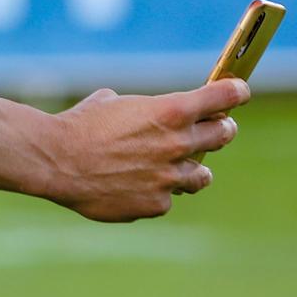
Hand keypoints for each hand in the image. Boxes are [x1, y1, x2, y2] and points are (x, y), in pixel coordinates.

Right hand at [0, 80, 248, 220]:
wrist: (56, 161)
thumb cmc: (79, 125)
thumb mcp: (110, 103)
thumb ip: (137, 111)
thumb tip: (134, 113)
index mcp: (171, 111)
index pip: (224, 98)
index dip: (236, 93)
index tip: (240, 91)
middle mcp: (178, 144)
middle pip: (223, 135)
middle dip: (222, 130)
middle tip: (218, 129)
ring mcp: (169, 178)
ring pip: (201, 176)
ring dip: (191, 169)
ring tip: (174, 167)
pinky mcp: (156, 205)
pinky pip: (167, 198)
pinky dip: (156, 192)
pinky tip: (134, 186)